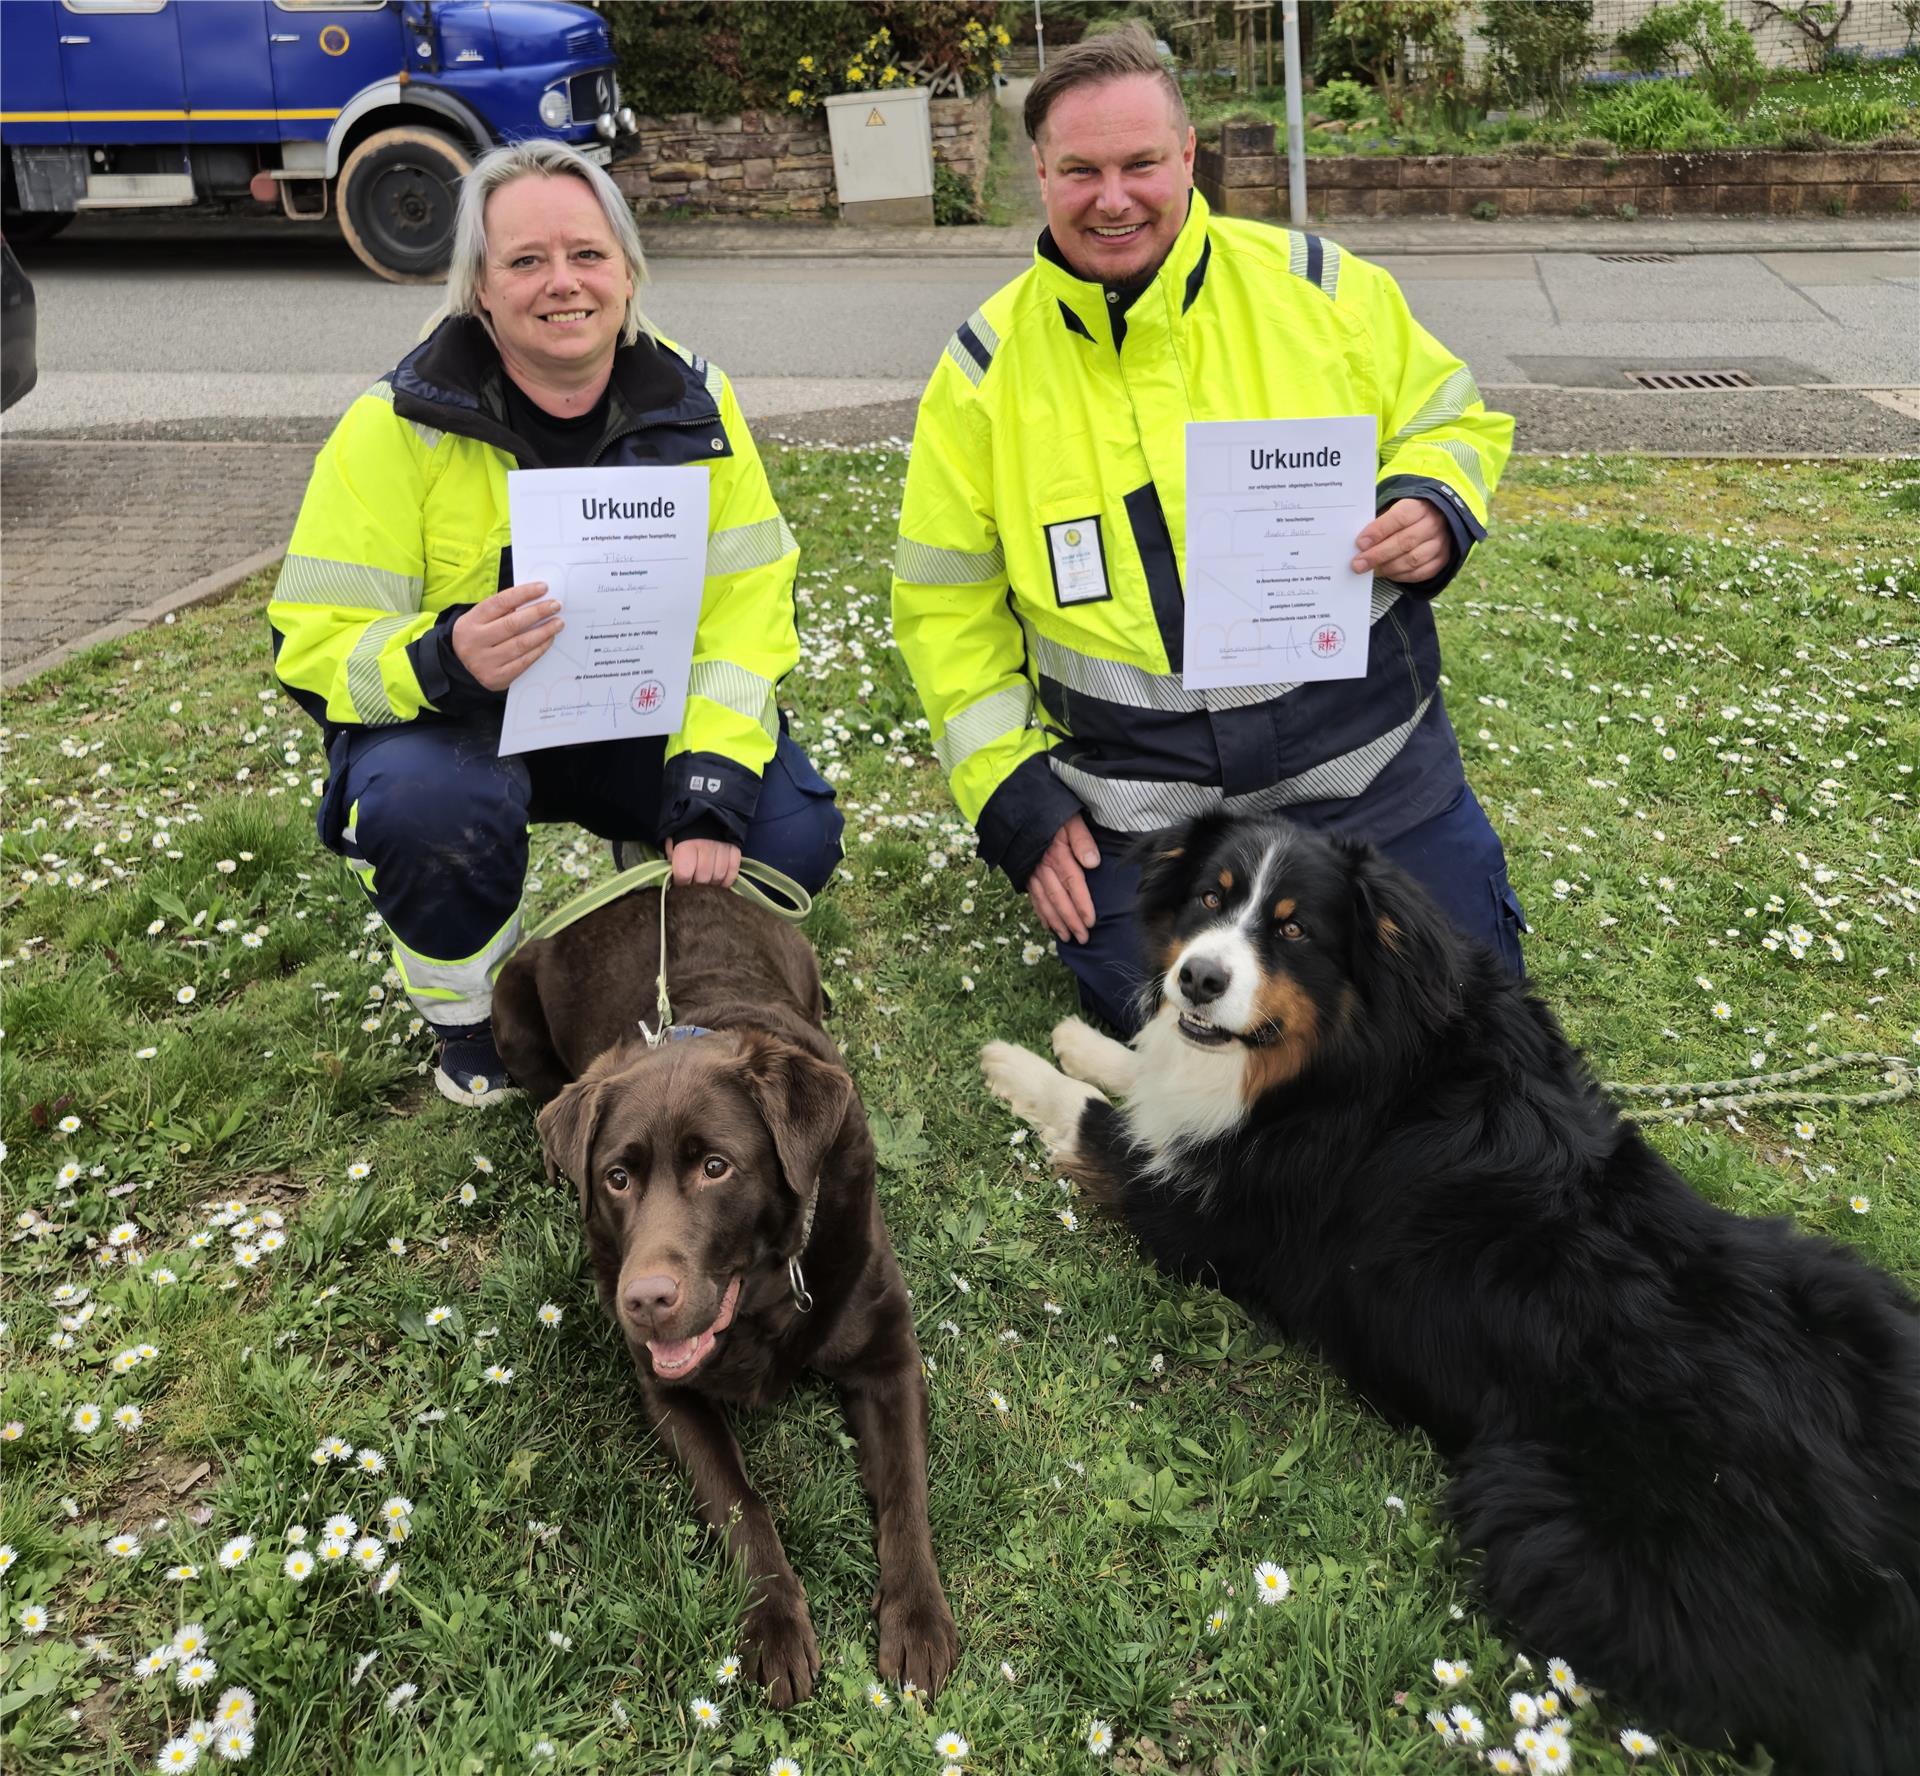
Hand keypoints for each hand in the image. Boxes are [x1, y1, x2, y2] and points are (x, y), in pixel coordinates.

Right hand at [450, 581, 562, 690]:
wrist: (464, 669)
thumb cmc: (480, 637)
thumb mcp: (481, 620)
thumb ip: (502, 610)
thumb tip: (536, 599)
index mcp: (469, 622)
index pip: (499, 603)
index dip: (523, 593)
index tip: (543, 588)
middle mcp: (474, 642)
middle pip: (512, 624)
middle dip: (538, 612)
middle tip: (556, 605)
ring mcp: (485, 662)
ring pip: (521, 644)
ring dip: (544, 632)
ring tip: (558, 623)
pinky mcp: (497, 677)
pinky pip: (524, 661)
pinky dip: (539, 649)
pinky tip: (549, 639)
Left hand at [665, 837, 740, 886]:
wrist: (705, 816)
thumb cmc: (684, 834)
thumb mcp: (672, 844)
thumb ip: (672, 860)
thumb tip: (674, 877)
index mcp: (686, 846)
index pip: (684, 875)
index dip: (680, 882)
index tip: (680, 881)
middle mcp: (706, 848)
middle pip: (702, 879)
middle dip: (696, 884)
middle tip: (694, 882)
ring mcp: (723, 850)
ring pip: (718, 877)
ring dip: (711, 883)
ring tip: (706, 881)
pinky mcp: (735, 851)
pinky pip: (732, 873)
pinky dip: (726, 880)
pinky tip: (719, 880)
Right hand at [1027, 813, 1099, 944]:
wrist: (1016, 807)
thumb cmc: (1049, 812)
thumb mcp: (1070, 819)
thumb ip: (1081, 840)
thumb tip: (1092, 863)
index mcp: (1057, 854)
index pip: (1072, 883)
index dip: (1082, 904)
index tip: (1090, 922)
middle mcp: (1042, 867)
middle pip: (1058, 898)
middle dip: (1070, 920)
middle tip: (1082, 938)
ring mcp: (1031, 872)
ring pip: (1044, 901)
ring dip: (1056, 922)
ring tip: (1067, 937)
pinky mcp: (1024, 873)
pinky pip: (1033, 898)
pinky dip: (1041, 913)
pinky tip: (1048, 926)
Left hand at [1352, 498, 1450, 583]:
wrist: (1435, 520)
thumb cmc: (1405, 517)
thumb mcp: (1393, 510)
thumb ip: (1379, 523)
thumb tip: (1361, 543)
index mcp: (1419, 507)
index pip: (1399, 518)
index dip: (1378, 531)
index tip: (1360, 543)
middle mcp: (1433, 524)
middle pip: (1404, 542)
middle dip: (1378, 555)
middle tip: (1358, 564)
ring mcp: (1439, 543)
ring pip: (1412, 560)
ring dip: (1387, 567)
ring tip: (1371, 570)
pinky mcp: (1441, 560)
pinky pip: (1419, 573)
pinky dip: (1400, 576)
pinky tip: (1387, 573)